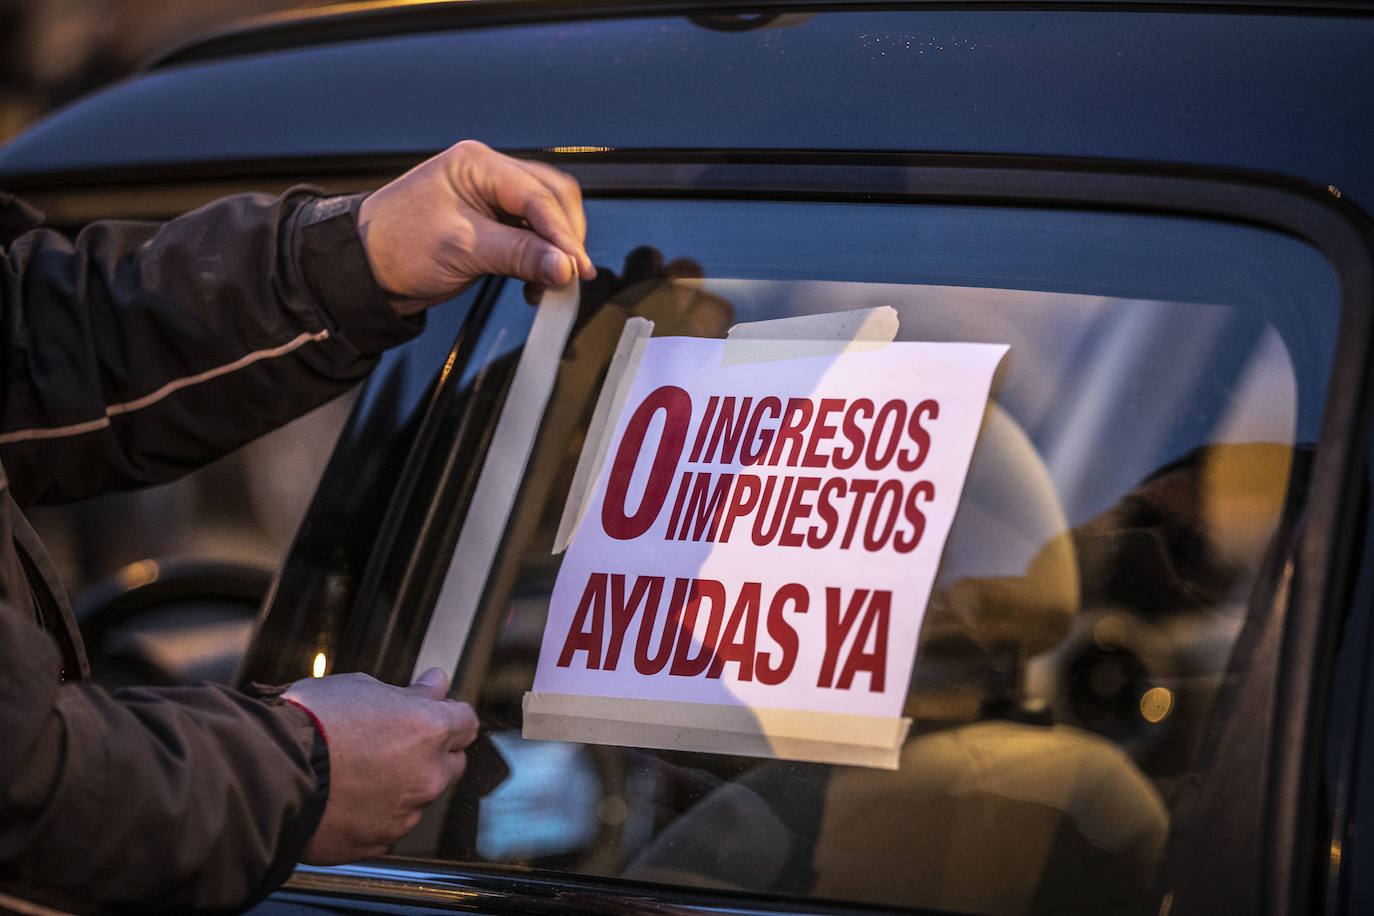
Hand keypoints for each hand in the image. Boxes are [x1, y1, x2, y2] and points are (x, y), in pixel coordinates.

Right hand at [283, 667, 478, 863]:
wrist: (270, 773)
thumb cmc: (311, 723)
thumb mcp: (362, 688)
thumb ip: (409, 693)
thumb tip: (436, 684)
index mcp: (430, 730)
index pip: (466, 722)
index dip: (448, 715)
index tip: (434, 712)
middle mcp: (427, 774)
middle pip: (451, 763)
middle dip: (432, 752)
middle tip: (393, 742)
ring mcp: (405, 813)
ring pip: (418, 797)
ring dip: (401, 785)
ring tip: (358, 772)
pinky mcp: (378, 841)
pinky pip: (388, 825)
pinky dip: (375, 813)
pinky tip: (347, 798)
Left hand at [358, 139, 594, 314]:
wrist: (362, 271)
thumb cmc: (394, 247)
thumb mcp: (462, 250)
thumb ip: (519, 255)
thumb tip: (564, 266)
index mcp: (477, 164)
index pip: (539, 195)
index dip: (563, 234)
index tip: (577, 268)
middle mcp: (487, 175)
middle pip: (551, 199)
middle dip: (564, 238)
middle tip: (570, 274)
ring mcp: (490, 199)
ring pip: (545, 218)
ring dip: (553, 251)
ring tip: (549, 283)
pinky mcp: (490, 225)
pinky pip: (530, 236)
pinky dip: (539, 260)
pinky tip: (535, 281)